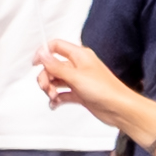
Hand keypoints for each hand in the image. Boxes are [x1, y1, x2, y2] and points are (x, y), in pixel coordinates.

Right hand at [36, 38, 152, 135]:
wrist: (119, 109)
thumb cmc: (105, 90)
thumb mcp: (76, 76)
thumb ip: (56, 66)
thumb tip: (42, 54)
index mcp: (79, 56)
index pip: (56, 46)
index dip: (44, 52)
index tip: (35, 64)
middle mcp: (78, 66)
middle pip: (53, 66)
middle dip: (45, 77)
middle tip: (46, 87)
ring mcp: (79, 80)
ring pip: (56, 81)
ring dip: (50, 89)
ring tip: (53, 97)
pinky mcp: (80, 93)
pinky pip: (62, 93)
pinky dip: (57, 99)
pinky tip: (55, 104)